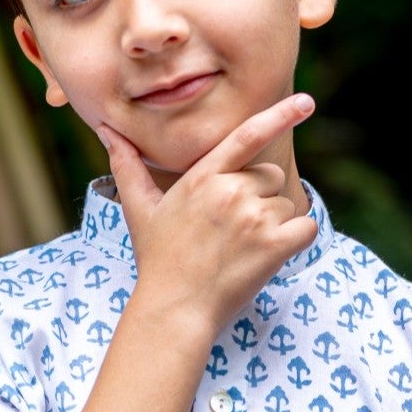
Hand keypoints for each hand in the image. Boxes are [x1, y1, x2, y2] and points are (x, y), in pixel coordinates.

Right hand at [95, 94, 317, 338]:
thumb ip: (127, 166)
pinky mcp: (274, 245)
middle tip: (232, 232)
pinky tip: (271, 255)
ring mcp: (253, 218)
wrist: (174, 309)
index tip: (306, 102)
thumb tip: (106, 131)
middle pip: (270, 177)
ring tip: (241, 250)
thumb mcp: (138, 209)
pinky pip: (306, 227)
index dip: (280, 114)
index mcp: (202, 177)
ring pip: (286, 204)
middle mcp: (229, 191)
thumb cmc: (157, 260)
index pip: (247, 135)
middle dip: (259, 199)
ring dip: (273, 225)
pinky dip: (297, 240)